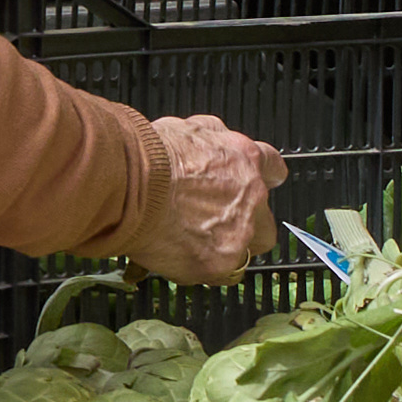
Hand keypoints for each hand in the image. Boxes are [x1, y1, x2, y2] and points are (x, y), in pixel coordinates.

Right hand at [134, 114, 285, 286]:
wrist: (128, 183)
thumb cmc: (148, 154)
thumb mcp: (187, 128)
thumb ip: (211, 138)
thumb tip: (214, 140)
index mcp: (245, 159)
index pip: (274, 169)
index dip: (261, 179)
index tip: (252, 184)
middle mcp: (251, 197)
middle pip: (267, 221)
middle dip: (247, 224)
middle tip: (215, 222)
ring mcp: (239, 233)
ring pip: (246, 252)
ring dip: (226, 249)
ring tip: (193, 243)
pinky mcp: (218, 262)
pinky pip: (218, 273)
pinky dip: (200, 267)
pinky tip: (177, 255)